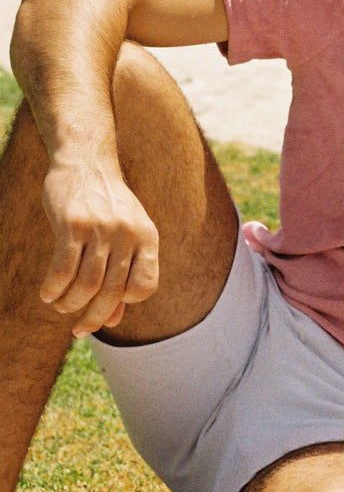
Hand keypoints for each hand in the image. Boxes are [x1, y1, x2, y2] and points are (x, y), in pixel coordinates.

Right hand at [38, 160, 158, 335]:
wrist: (86, 163)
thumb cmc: (108, 206)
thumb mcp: (126, 235)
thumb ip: (123, 276)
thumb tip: (115, 321)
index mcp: (147, 237)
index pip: (145, 286)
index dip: (127, 302)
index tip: (109, 304)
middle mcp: (127, 234)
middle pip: (112, 292)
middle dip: (94, 317)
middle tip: (79, 329)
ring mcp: (100, 229)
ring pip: (86, 284)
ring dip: (71, 304)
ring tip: (62, 307)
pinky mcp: (72, 224)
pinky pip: (62, 269)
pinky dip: (53, 289)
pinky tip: (48, 294)